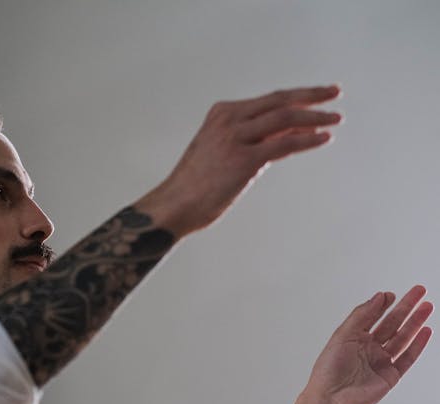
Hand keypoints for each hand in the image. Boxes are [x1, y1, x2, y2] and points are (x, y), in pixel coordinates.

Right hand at [145, 85, 341, 236]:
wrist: (175, 204)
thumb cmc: (197, 184)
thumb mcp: (223, 151)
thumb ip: (254, 139)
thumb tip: (289, 132)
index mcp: (221, 114)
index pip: (269, 100)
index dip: (297, 96)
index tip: (318, 95)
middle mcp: (229, 120)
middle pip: (279, 101)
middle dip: (311, 95)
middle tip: (335, 92)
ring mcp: (236, 138)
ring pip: (284, 118)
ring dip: (314, 117)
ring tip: (335, 118)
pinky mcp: (243, 159)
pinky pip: (283, 143)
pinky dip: (307, 139)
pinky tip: (323, 138)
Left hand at [300, 285, 432, 403]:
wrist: (332, 398)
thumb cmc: (329, 369)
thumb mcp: (343, 335)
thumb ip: (362, 315)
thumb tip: (379, 297)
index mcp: (353, 339)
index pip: (372, 317)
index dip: (382, 305)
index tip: (392, 294)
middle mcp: (368, 349)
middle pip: (391, 324)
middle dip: (405, 307)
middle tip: (419, 292)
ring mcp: (380, 362)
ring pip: (402, 338)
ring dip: (415, 322)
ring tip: (427, 306)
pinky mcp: (391, 375)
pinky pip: (407, 357)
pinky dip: (417, 344)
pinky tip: (425, 331)